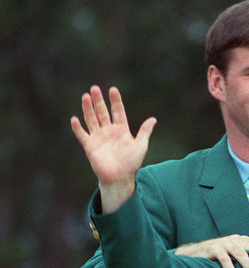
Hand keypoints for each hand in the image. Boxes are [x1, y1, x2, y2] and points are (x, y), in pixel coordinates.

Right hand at [70, 86, 156, 212]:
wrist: (120, 178)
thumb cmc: (132, 163)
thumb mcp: (141, 145)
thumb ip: (145, 131)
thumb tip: (153, 119)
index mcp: (121, 130)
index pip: (118, 111)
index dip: (115, 101)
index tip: (113, 90)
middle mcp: (108, 131)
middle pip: (102, 112)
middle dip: (99, 101)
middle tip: (95, 88)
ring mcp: (98, 138)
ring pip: (91, 119)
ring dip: (88, 109)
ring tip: (85, 96)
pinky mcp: (90, 146)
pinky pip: (82, 135)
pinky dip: (78, 128)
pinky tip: (75, 119)